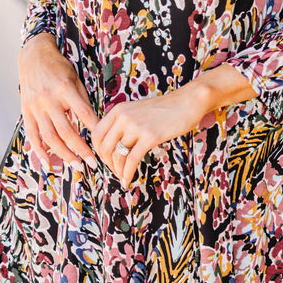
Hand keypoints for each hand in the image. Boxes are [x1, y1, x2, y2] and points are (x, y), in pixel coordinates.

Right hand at [19, 32, 98, 169]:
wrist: (33, 55)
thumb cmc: (59, 67)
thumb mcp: (75, 78)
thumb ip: (82, 100)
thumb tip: (95, 123)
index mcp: (65, 89)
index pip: (83, 113)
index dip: (94, 130)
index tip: (104, 143)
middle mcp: (49, 99)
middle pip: (66, 131)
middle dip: (80, 150)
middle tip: (92, 163)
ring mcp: (35, 106)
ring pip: (50, 137)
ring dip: (64, 154)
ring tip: (76, 165)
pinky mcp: (26, 111)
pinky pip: (32, 135)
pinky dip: (39, 151)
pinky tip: (48, 163)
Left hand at [91, 64, 256, 186]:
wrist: (187, 102)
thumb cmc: (164, 109)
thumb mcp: (137, 111)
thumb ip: (124, 123)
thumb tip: (114, 144)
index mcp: (118, 110)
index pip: (96, 134)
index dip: (98, 151)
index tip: (106, 159)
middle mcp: (123, 117)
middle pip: (104, 147)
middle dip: (107, 163)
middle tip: (115, 171)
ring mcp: (136, 126)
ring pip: (117, 155)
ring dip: (118, 170)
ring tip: (123, 177)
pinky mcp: (149, 136)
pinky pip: (132, 160)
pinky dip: (128, 173)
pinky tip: (129, 180)